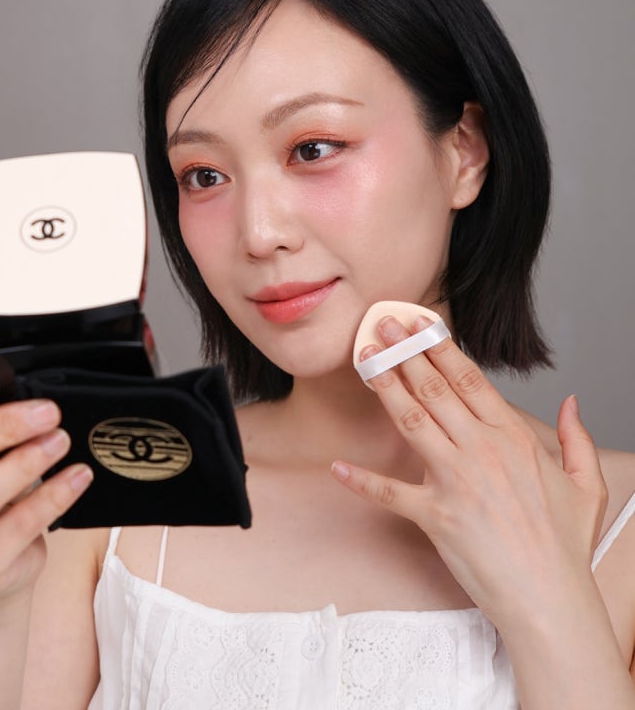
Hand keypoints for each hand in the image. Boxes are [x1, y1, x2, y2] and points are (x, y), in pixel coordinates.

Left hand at [332, 315, 607, 628]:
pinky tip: (338, 467)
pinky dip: (362, 481)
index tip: (420, 325)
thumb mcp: (586, 484)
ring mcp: (456, 482)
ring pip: (412, 421)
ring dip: (385, 386)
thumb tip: (571, 402)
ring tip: (364, 358)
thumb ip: (577, 437)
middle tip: (384, 325)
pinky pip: (390, 493)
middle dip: (406, 352)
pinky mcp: (435, 516)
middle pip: (435, 390)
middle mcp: (482, 452)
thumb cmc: (565, 545)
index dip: (440, 348)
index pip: (470, 380)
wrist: (550, 599)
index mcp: (513, 439)